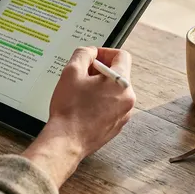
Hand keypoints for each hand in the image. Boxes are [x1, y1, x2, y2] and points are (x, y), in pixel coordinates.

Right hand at [23, 47, 135, 186]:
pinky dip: (99, 103)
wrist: (66, 141)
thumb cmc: (69, 109)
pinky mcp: (116, 126)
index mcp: (121, 83)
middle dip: (99, 71)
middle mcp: (128, 99)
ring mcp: (124, 114)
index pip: (121, 55)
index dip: (104, 52)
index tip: (91, 58)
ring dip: (99, 87)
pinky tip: (83, 107)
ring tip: (80, 94)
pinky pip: (111, 107)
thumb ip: (83, 54)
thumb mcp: (71, 72)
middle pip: (118, 74)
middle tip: (81, 76)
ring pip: (114, 91)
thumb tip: (90, 52)